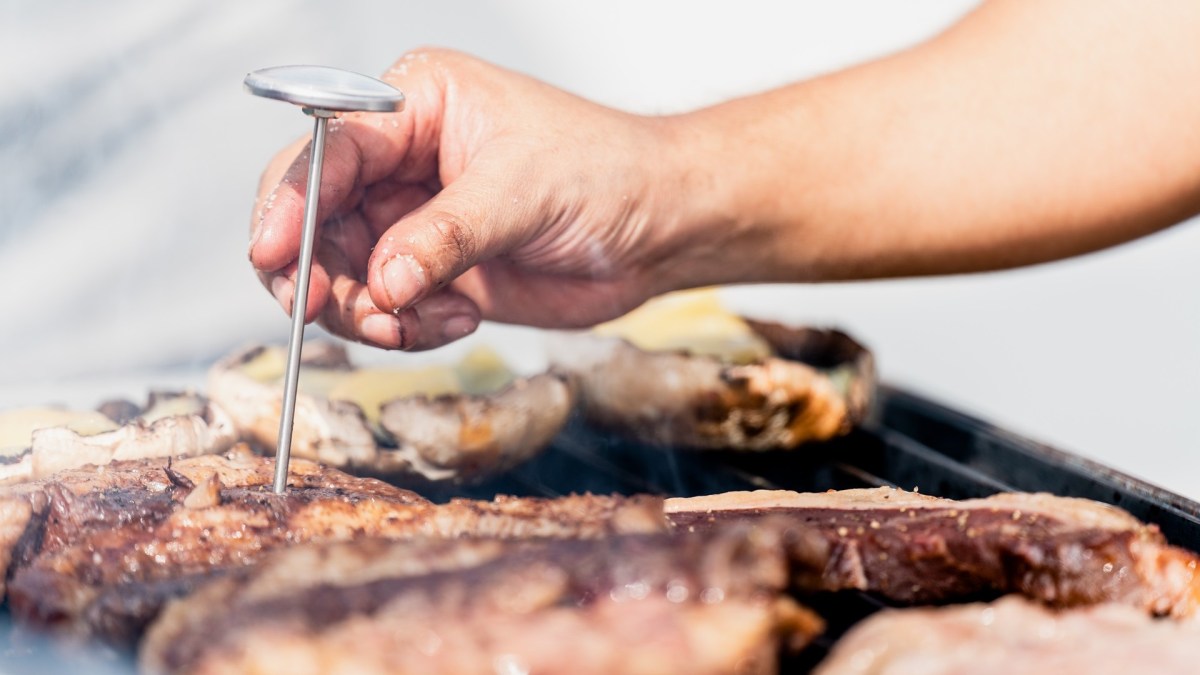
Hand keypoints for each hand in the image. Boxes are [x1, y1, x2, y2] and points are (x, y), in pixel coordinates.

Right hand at [249, 49, 696, 349]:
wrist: (659, 227)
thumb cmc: (607, 172)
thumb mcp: (522, 191)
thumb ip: (445, 235)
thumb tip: (382, 280)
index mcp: (415, 106)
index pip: (329, 150)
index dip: (292, 203)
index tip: (272, 254)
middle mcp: (403, 161)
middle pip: (316, 217)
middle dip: (319, 271)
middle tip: (337, 310)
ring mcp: (415, 220)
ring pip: (343, 273)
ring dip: (367, 311)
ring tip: (412, 322)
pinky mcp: (434, 272)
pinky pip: (387, 310)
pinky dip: (407, 328)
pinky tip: (457, 319)